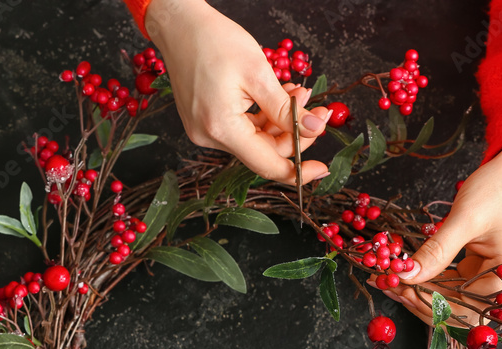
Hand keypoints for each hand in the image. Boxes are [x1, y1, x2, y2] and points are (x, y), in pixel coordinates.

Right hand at [145, 0, 330, 183]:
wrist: (179, 25)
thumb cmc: (213, 41)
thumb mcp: (258, 73)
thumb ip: (287, 110)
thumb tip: (314, 130)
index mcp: (221, 129)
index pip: (267, 165)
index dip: (298, 170)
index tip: (322, 168)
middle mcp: (210, 137)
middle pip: (264, 151)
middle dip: (294, 132)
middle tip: (318, 110)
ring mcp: (205, 131)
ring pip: (255, 139)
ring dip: (281, 120)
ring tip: (298, 93)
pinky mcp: (206, 122)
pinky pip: (242, 128)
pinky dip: (264, 116)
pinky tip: (277, 96)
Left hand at [377, 140, 501, 325]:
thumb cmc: (501, 190)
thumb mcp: (466, 220)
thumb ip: (437, 251)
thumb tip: (405, 275)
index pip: (458, 307)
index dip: (424, 302)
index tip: (396, 287)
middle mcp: (500, 289)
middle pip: (453, 310)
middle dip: (418, 301)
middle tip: (385, 284)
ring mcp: (489, 281)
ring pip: (448, 299)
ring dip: (419, 292)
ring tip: (387, 279)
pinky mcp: (478, 271)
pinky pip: (450, 285)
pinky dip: (428, 281)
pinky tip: (404, 273)